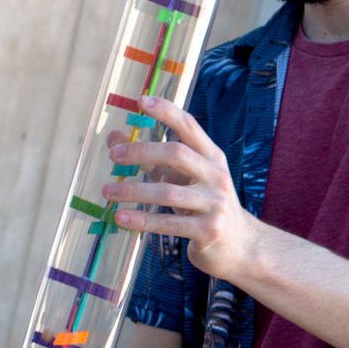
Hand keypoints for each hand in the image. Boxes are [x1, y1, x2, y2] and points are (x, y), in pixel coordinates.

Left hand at [101, 96, 257, 281]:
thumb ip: (153, 160)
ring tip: (107, 192)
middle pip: (176, 154)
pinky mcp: (209, 230)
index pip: (189, 126)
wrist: (240, 246)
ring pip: (168, 191)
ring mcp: (215, 204)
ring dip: (133, 191)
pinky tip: (121, 218)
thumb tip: (115, 139)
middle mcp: (216, 176)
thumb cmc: (205, 207)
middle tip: (114, 155)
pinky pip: (169, 222)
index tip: (141, 101)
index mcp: (212, 158)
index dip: (166, 111)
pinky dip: (142, 220)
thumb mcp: (185, 179)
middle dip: (141, 152)